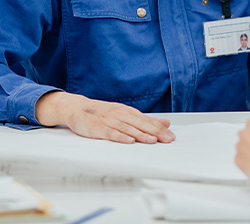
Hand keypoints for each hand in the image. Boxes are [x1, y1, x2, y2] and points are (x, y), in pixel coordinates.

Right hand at [35, 91, 174, 143]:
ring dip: (140, 135)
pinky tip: (129, 141)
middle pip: (141, 124)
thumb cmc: (103, 113)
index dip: (160, 129)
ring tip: (152, 141)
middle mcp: (121, 115)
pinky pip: (111, 133)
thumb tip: (166, 122)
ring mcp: (109, 121)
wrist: (78, 108)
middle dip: (155, 132)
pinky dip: (120, 137)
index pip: (147, 121)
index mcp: (128, 112)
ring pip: (128, 128)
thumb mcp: (126, 114)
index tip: (171, 136)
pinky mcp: (98, 128)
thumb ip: (145, 120)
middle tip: (167, 139)